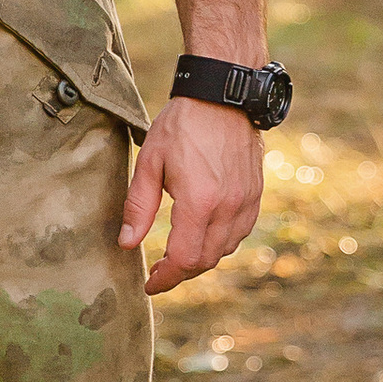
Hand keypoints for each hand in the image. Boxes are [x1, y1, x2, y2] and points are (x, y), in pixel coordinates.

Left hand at [121, 96, 265, 295]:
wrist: (223, 97)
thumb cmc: (183, 125)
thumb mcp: (150, 162)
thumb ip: (138, 206)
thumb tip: (126, 243)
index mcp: (199, 201)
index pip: (184, 259)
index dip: (165, 279)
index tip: (151, 284)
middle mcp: (227, 206)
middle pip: (205, 261)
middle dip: (181, 272)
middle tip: (159, 270)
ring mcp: (245, 201)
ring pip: (225, 250)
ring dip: (201, 259)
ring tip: (178, 254)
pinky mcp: (255, 194)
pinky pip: (240, 233)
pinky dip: (221, 243)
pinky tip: (204, 235)